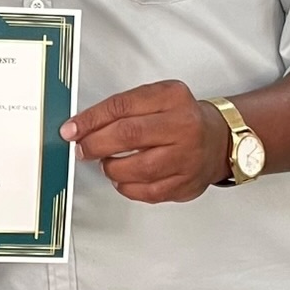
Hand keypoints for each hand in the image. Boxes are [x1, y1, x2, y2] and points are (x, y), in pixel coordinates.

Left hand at [62, 79, 229, 202]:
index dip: (90, 120)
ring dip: (111, 168)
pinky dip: (126, 187)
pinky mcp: (186, 184)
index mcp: (172, 97)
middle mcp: (183, 125)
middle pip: (128, 135)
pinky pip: (146, 192)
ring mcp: (187, 157)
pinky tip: (123, 179)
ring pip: (136, 168)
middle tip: (83, 149)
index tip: (71, 129)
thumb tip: (82, 126)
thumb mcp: (156, 98)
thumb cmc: (180, 118)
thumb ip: (122, 109)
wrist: (218, 139)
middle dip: (96, 144)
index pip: (122, 106)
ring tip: (107, 163)